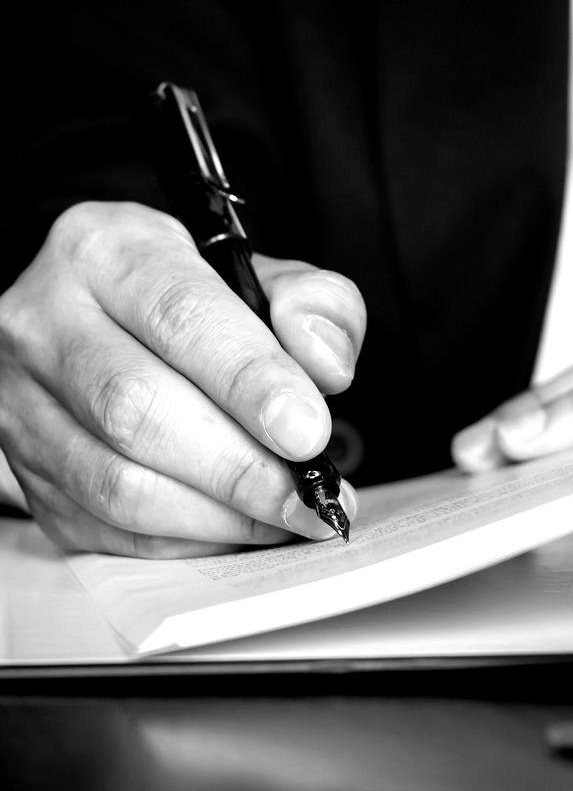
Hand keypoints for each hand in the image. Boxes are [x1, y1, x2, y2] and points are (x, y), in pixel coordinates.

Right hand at [0, 201, 364, 555]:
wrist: (105, 316)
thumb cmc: (192, 297)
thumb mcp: (263, 273)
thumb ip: (315, 305)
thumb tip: (325, 366)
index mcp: (110, 251)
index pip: (182, 317)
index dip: (251, 382)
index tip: (309, 431)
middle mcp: (46, 321)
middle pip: (138, 409)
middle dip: (240, 466)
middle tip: (308, 494)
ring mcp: (23, 402)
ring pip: (114, 482)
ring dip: (216, 514)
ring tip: (285, 515)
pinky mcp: (25, 469)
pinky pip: (103, 526)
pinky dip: (183, 539)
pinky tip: (236, 527)